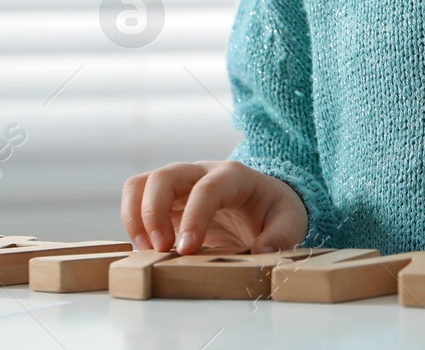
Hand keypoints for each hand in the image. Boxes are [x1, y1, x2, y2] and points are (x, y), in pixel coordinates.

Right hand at [121, 160, 307, 254]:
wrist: (263, 202)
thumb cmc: (274, 209)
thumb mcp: (291, 220)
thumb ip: (281, 236)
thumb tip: (262, 252)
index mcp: (233, 176)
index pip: (207, 188)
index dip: (194, 217)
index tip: (187, 249)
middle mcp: (200, 173)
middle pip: (164, 177)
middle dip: (154, 213)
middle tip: (162, 250)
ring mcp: (179, 184)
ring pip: (141, 184)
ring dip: (136, 216)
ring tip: (149, 250)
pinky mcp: (165, 200)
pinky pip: (136, 200)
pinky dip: (133, 222)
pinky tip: (147, 248)